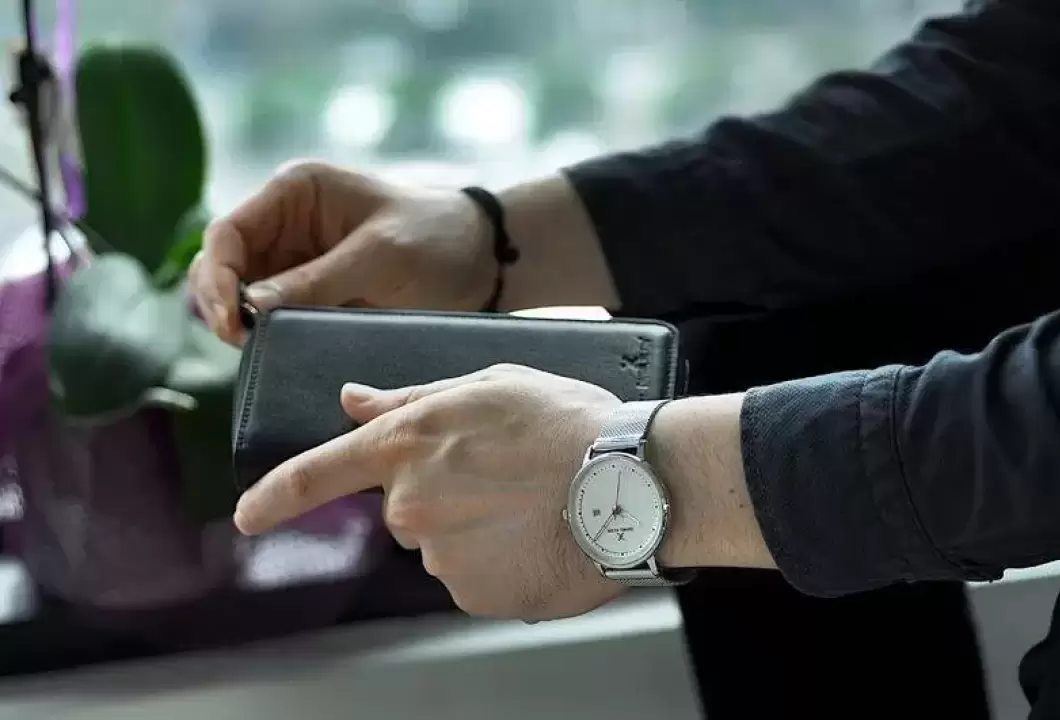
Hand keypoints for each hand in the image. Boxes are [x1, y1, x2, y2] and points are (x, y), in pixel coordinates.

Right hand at [188, 162, 496, 345]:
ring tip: (258, 350)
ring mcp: (297, 260)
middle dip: (222, 305)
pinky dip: (268, 334)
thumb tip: (252, 308)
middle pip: (225, 268)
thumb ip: (316, 281)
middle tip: (241, 344)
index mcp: (295, 192)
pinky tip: (276, 351)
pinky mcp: (313, 293)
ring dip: (242, 324)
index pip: (227, 234)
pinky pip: (274, 316)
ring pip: (243, 297)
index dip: (216, 278)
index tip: (230, 321)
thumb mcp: (379, 256)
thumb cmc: (436, 238)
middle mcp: (286, 224)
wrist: (481, 261)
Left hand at [233, 364, 625, 620]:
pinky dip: (498, 562)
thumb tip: (352, 400)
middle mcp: (412, 504)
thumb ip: (410, 399)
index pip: (318, 473)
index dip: (276, 495)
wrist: (632, 484)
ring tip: (532, 504)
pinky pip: (473, 578)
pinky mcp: (474, 595)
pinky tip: (537, 535)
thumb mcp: (489, 385)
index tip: (247, 515)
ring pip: (443, 545)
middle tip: (505, 477)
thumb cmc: (570, 423)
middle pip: (405, 509)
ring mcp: (441, 556)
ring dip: (475, 530)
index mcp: (410, 444)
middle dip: (442, 495)